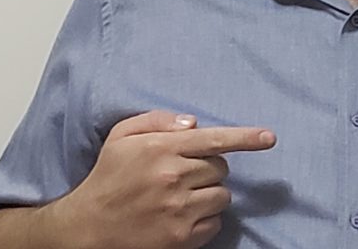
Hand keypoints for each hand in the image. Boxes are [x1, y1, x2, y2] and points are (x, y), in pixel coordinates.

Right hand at [51, 110, 275, 248]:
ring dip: (208, 194)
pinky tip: (180, 216)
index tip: (270, 137)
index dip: (246, 137)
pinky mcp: (181, 237)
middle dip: (209, 169)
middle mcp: (173, 177)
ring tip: (180, 197)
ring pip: (222, 195)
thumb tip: (193, 123)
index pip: (214, 139)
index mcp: (160, 148)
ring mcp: (179, 209)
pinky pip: (215, 222)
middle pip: (221, 168)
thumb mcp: (122, 137)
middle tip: (183, 175)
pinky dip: (204, 219)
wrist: (87, 228)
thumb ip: (157, 120)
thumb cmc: (108, 177)